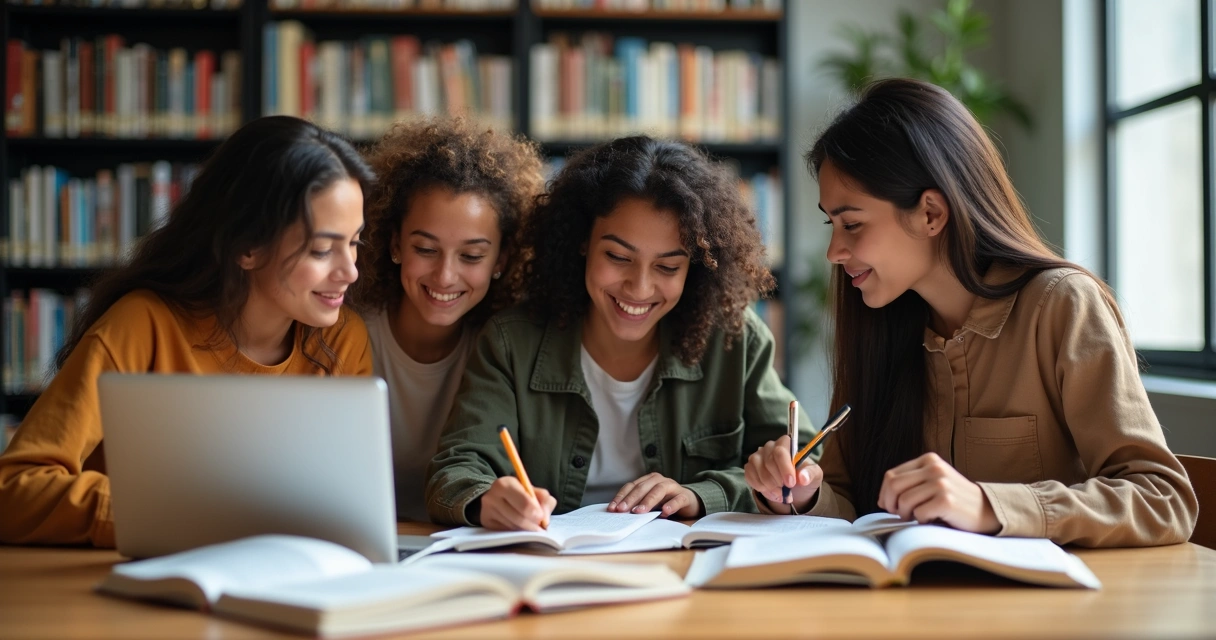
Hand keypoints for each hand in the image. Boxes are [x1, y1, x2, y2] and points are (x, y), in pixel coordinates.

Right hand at [478, 476, 556, 530]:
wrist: (497, 497)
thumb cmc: (520, 494)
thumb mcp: (534, 491)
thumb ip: (545, 501)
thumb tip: (545, 520)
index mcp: (505, 484)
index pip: (524, 503)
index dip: (536, 513)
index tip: (541, 518)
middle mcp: (492, 496)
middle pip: (519, 518)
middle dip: (532, 525)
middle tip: (539, 528)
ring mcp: (486, 510)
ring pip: (512, 528)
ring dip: (524, 530)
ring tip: (529, 527)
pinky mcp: (485, 522)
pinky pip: (505, 532)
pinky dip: (515, 533)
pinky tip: (518, 528)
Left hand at [607, 472, 702, 517]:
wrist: (689, 502)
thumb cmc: (665, 502)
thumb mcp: (649, 503)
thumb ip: (637, 505)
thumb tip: (619, 514)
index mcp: (647, 480)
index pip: (631, 486)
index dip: (621, 497)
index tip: (612, 508)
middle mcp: (659, 480)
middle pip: (643, 487)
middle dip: (631, 499)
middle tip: (622, 510)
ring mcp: (672, 486)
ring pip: (658, 490)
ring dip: (648, 501)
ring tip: (639, 512)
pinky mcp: (684, 496)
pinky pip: (678, 499)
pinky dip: (671, 505)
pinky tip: (665, 512)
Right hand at [744, 435, 822, 512]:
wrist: (793, 488)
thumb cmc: (803, 476)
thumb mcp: (814, 475)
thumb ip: (810, 474)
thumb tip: (803, 478)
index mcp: (785, 443)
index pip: (780, 452)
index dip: (785, 468)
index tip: (791, 483)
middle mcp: (769, 447)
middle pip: (768, 462)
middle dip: (778, 480)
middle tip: (787, 490)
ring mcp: (757, 457)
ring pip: (758, 471)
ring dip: (770, 486)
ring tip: (781, 494)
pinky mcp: (750, 468)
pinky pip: (750, 477)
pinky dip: (761, 488)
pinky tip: (772, 493)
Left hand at [877, 452, 999, 533]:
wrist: (987, 510)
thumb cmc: (954, 500)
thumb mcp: (933, 482)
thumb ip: (910, 484)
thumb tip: (881, 499)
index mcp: (928, 460)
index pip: (891, 475)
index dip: (885, 494)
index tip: (889, 506)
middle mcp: (934, 468)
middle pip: (893, 486)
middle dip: (891, 504)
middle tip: (900, 515)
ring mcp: (941, 483)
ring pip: (904, 501)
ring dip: (906, 515)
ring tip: (917, 517)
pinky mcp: (946, 501)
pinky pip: (919, 514)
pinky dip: (921, 521)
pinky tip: (932, 520)